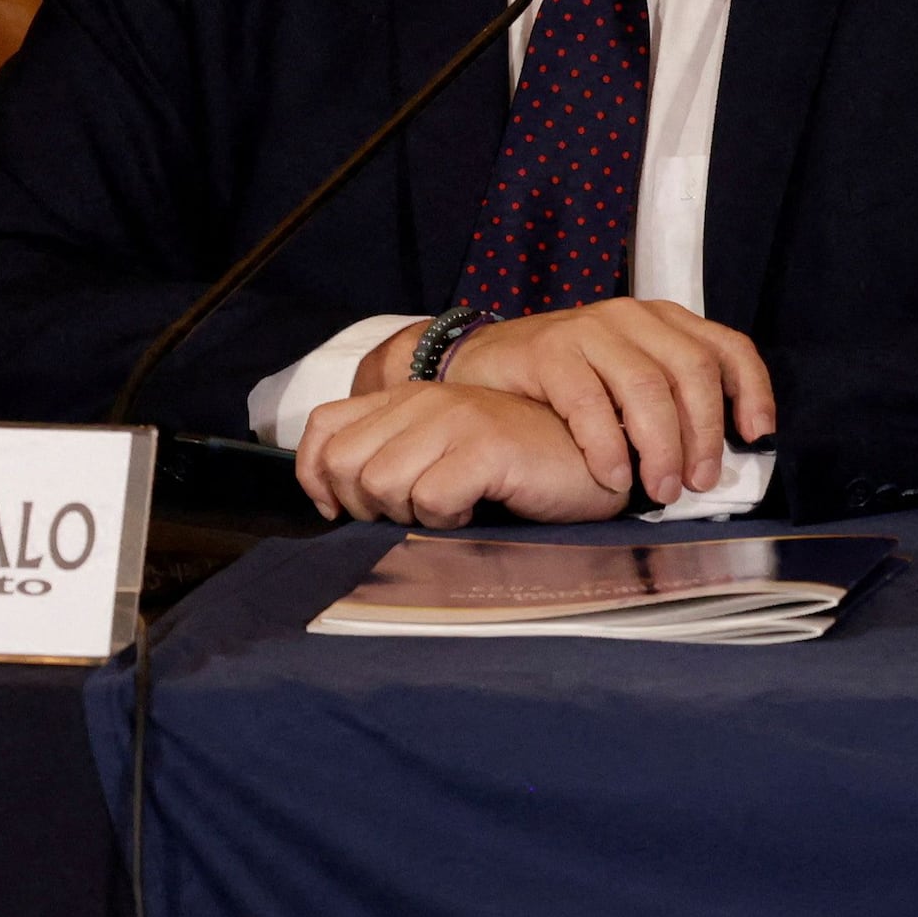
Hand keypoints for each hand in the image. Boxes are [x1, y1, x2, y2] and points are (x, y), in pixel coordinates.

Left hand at [295, 385, 622, 526]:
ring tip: (450, 508)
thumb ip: (395, 457)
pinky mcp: (486, 445)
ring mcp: (457, 418)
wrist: (600, 459)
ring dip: (409, 514)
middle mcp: (427, 399)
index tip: (346, 510)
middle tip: (414, 512)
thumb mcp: (446, 453)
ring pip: (380, 483)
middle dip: (367, 506)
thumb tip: (338, 502)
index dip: (317, 478)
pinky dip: (445, 519)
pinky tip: (475, 509)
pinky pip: (428, 498)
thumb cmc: (521, 466)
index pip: (324, 429)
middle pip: (343, 464)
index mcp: (412, 397)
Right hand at [435, 297, 779, 505]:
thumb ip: (668, 401)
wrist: (480, 365)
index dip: (751, 390)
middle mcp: (633, 317)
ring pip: (645, 386)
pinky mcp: (548, 350)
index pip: (727, 347)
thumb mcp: (627, 381)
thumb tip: (714, 457)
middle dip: (704, 432)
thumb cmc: (565, 384)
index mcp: (664, 321)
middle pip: (691, 370)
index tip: (756, 435)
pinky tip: (614, 477)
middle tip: (700, 482)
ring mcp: (589, 328)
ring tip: (662, 490)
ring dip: (661, 446)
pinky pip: (588, 400)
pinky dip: (607, 444)